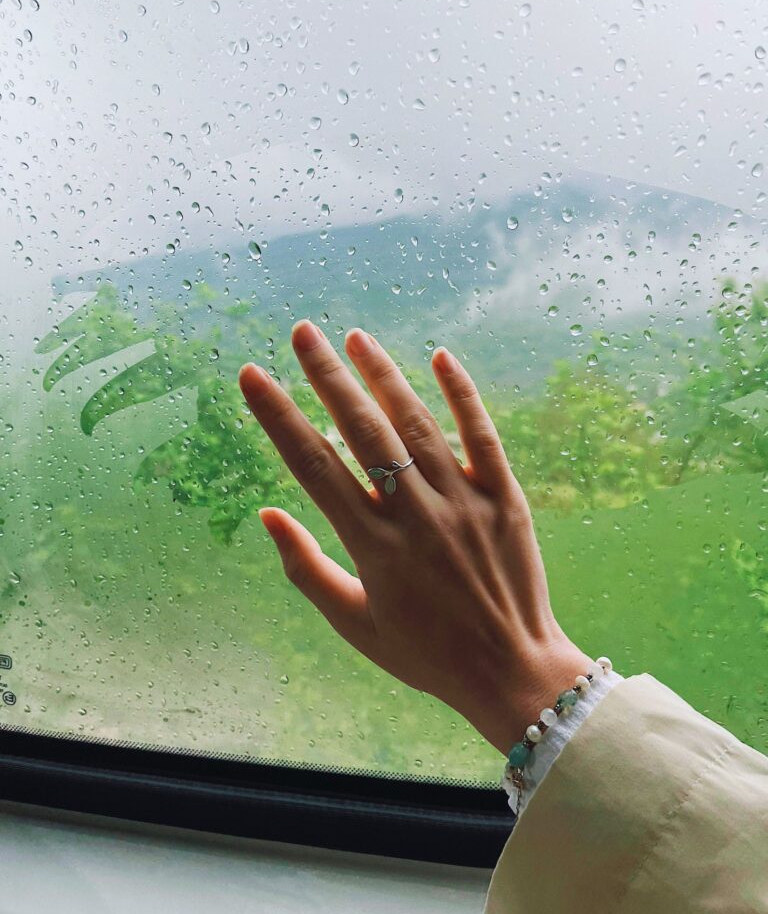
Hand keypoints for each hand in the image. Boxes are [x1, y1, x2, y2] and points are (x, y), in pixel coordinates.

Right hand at [239, 322, 589, 754]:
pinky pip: (482, 436)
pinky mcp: (505, 498)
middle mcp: (415, 514)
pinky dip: (463, 395)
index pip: (313, 466)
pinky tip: (441, 356)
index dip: (278, 416)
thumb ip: (306, 569)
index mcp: (372, 545)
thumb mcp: (353, 624)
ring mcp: (463, 502)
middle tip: (302, 331)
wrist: (511, 672)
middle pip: (364, 430)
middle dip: (327, 376)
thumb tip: (266, 514)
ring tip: (354, 337)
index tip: (251, 376)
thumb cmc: (425, 654)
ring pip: (418, 423)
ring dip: (384, 375)